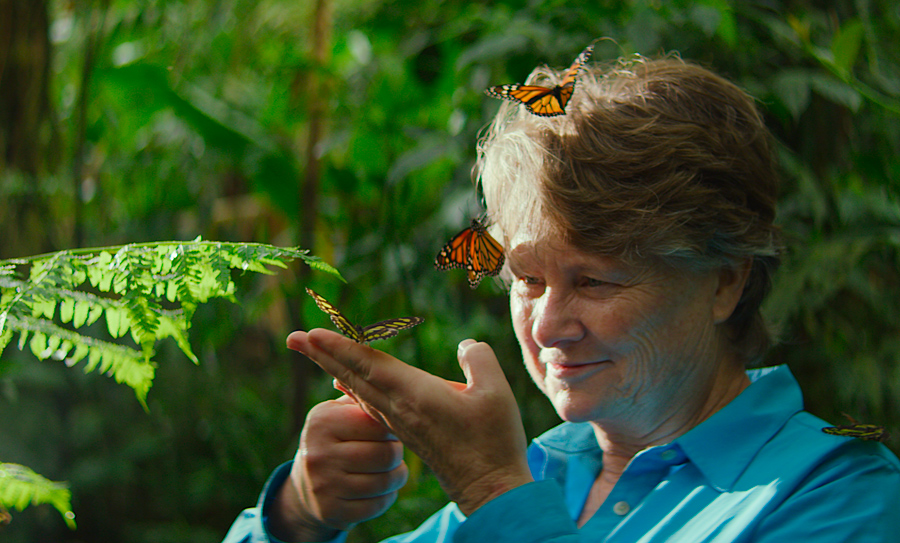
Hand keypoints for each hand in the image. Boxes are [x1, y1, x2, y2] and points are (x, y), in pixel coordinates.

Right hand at [268, 395, 407, 540]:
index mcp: (323, 421)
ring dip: (396, 476)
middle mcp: (319, 453)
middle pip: (386, 454)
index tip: (388, 429)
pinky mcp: (332, 511)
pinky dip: (387, 497)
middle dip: (396, 454)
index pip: (378, 423)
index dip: (391, 428)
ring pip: (386, 482)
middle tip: (391, 451)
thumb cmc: (336, 438)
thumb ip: (360, 393)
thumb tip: (379, 365)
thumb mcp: (339, 412)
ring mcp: (324, 485)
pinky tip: (379, 488)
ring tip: (391, 468)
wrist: (307, 484)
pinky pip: (379, 505)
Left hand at [287, 329, 533, 514]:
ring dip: (333, 367)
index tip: (312, 334)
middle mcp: (399, 409)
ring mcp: (400, 423)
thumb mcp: (496, 393)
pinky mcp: (406, 433)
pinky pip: (369, 404)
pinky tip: (343, 383)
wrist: (490, 490)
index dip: (340, 347)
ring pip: (358, 389)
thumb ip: (479, 360)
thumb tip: (465, 345)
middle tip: (293, 337)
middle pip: (352, 375)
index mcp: (415, 396)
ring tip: (313, 351)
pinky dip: (352, 387)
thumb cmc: (494, 441)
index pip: (369, 365)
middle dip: (322, 354)